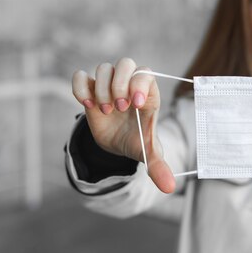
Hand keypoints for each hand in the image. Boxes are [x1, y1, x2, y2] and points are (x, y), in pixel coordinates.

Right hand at [71, 57, 175, 192]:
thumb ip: (158, 167)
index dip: (140, 83)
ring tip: (107, 111)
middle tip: (119, 108)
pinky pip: (82, 76)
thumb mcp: (148, 154)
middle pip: (126, 64)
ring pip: (104, 68)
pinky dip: (81, 87)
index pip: (146, 74)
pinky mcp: (91, 90)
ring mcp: (109, 85)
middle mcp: (129, 85)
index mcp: (148, 94)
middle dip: (120, 83)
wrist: (118, 142)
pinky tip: (87, 104)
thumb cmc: (137, 141)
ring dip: (103, 89)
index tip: (136, 103)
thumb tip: (169, 188)